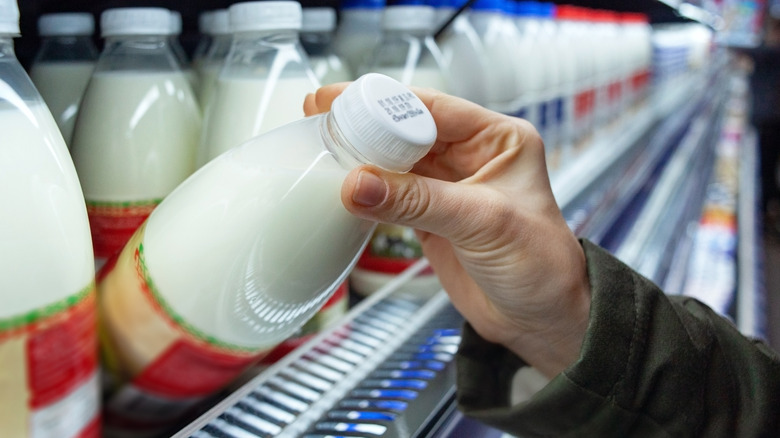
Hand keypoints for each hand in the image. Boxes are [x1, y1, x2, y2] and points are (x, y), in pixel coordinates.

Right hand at [304, 85, 590, 377]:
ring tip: (320, 148)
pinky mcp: (429, 216)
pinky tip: (340, 186)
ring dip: (360, 158)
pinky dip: (365, 192)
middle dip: (365, 125)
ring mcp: (448, 187)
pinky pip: (389, 195)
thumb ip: (419, 201)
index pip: (434, 109)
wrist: (540, 320)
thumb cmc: (542, 266)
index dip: (385, 104)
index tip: (341, 102)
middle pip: (407, 130)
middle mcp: (472, 156)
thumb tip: (358, 183)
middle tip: (319, 119)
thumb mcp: (483, 223)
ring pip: (394, 161)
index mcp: (498, 139)